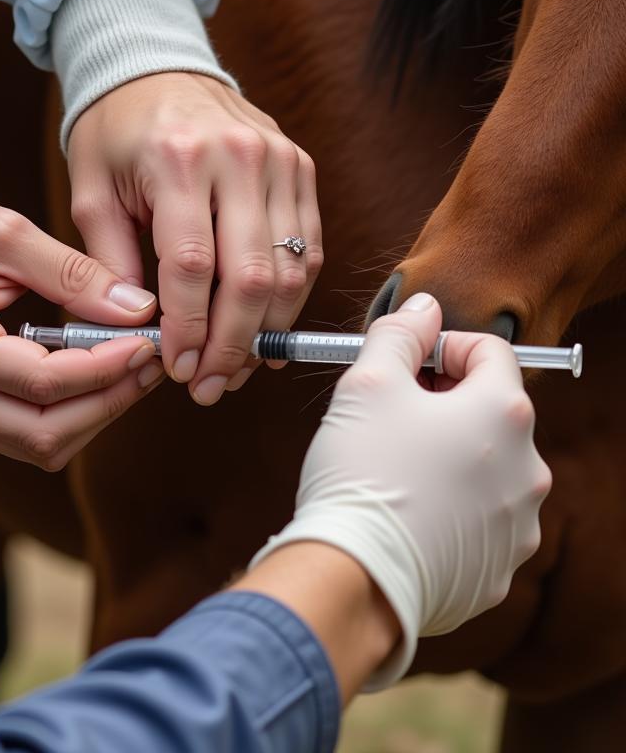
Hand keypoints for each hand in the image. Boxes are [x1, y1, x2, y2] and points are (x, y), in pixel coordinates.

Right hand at [0, 187, 165, 469]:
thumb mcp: (2, 232)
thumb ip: (73, 273)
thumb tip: (136, 308)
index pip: (46, 382)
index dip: (108, 369)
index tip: (149, 342)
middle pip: (45, 435)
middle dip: (109, 404)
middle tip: (150, 365)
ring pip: (34, 445)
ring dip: (91, 416)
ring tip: (130, 371)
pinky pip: (17, 432)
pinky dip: (62, 414)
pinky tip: (91, 377)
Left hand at [67, 73, 321, 404]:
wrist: (156, 67)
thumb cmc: (115, 134)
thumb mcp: (91, 194)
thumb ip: (110, 264)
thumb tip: (136, 333)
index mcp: (177, 159)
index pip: (193, 266)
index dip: (189, 329)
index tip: (177, 368)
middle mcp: (238, 156)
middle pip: (251, 275)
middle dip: (231, 344)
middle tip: (209, 385)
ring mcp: (279, 159)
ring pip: (291, 268)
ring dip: (265, 330)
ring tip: (235, 367)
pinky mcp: (300, 166)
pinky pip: (309, 247)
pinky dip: (291, 297)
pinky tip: (265, 330)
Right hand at [248, 293, 551, 687]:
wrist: (354, 575)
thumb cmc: (363, 472)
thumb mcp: (368, 382)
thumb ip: (399, 333)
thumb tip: (424, 307)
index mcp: (503, 413)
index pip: (490, 351)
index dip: (442, 346)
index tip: (404, 365)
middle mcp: (528, 468)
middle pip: (490, 410)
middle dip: (443, 402)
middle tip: (389, 414)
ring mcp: (518, 525)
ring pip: (486, 468)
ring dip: (448, 456)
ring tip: (393, 468)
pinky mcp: (498, 571)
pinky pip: (478, 521)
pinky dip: (449, 508)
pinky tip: (404, 512)